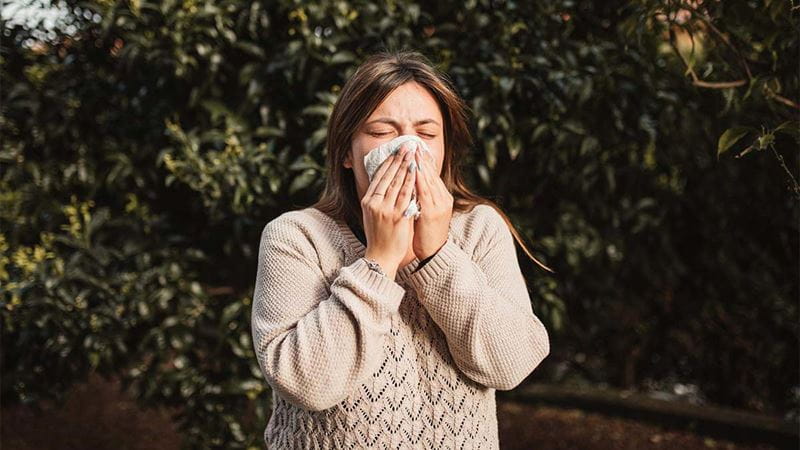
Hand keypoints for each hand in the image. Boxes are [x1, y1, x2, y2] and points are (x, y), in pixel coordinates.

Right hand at [362, 144, 416, 278]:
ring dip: (405, 166)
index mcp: (368, 201)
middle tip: (406, 145)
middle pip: (387, 176)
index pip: (378, 176)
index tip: (395, 150)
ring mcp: (385, 209)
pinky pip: (405, 195)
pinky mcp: (396, 216)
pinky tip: (415, 171)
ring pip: (396, 183)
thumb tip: (385, 183)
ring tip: (412, 153)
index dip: (387, 162)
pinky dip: (410, 181)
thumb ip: (378, 199)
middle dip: (398, 159)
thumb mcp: (373, 214)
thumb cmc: (379, 236)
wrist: (381, 256)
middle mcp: (374, 203)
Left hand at [412, 146, 452, 259]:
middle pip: (432, 174)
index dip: (425, 161)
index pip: (433, 175)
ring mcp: (439, 205)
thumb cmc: (427, 234)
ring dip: (421, 165)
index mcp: (442, 198)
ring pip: (429, 180)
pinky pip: (425, 192)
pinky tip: (414, 171)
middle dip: (422, 158)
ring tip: (413, 152)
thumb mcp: (426, 212)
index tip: (417, 148)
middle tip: (414, 143)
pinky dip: (420, 180)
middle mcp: (443, 199)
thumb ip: (422, 198)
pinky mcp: (433, 212)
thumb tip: (411, 185)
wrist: (434, 253)